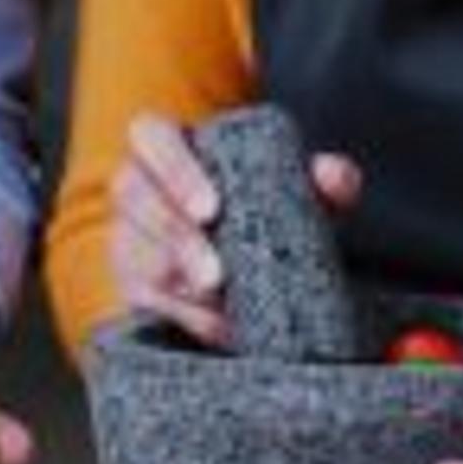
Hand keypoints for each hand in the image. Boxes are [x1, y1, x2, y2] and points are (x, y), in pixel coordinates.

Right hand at [105, 112, 360, 346]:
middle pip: (135, 197)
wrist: (253, 260)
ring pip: (134, 255)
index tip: (211, 210)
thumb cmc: (268, 205)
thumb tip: (336, 176)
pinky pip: (145, 300)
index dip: (173, 169)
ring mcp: (126, 234)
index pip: (151, 135)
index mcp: (168, 143)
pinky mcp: (131, 281)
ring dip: (178, 286)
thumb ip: (325, 178)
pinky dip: (184, 317)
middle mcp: (137, 183)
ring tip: (224, 310)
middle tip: (217, 276)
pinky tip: (218, 329)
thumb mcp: (299, 189)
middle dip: (175, 239)